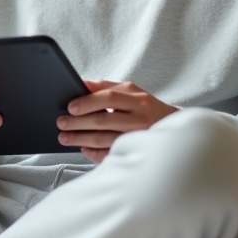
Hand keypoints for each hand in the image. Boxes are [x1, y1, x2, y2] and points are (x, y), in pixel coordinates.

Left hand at [57, 80, 177, 162]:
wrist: (176, 129)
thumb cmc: (147, 108)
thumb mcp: (131, 92)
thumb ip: (105, 86)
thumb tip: (80, 82)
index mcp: (138, 99)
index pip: (108, 97)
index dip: (87, 102)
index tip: (70, 107)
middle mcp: (140, 118)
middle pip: (103, 120)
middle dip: (78, 123)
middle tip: (61, 123)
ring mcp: (139, 138)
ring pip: (105, 139)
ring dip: (82, 139)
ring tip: (66, 138)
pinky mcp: (137, 153)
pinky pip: (111, 154)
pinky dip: (95, 153)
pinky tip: (84, 149)